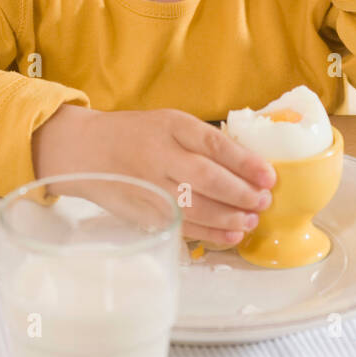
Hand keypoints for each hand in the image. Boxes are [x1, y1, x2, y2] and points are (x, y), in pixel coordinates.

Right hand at [31, 104, 276, 244]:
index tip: (269, 176)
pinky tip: (232, 234)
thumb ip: (202, 141)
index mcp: (170, 126)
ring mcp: (150, 187)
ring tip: (251, 219)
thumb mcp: (169, 122)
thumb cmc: (137, 135)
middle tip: (263, 201)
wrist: (86, 150)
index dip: (245, 162)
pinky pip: (182, 226)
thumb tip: (249, 166)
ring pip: (195, 207)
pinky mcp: (144, 212)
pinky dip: (211, 234)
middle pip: (206, 178)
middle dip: (241, 193)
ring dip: (230, 217)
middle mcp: (159, 155)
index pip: (213, 144)